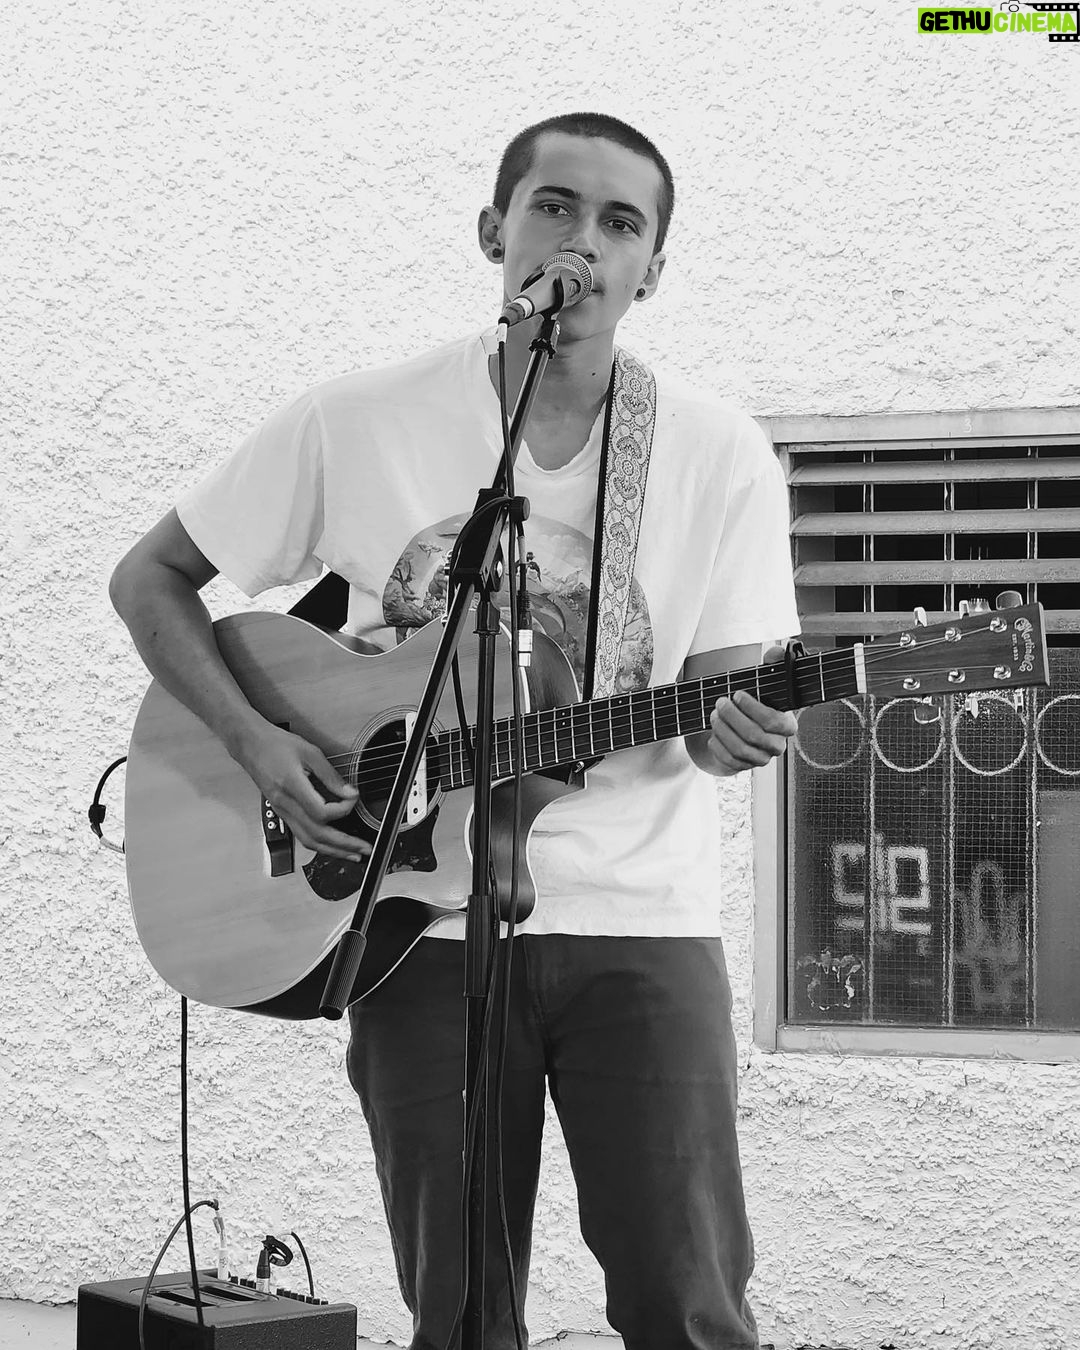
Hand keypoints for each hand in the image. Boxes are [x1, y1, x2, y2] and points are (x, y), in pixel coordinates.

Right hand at [239, 723, 367, 860]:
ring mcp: (282, 811)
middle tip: (364, 848)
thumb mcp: (310, 752)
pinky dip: (320, 843)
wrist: (251, 746)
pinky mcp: (282, 813)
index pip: (321, 812)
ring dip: (333, 850)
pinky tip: (332, 844)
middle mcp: (285, 804)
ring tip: (352, 854)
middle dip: (344, 845)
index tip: (353, 798)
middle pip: (316, 835)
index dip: (342, 809)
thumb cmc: (277, 745)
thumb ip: (331, 776)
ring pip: (308, 840)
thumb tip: (349, 793)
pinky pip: (301, 835)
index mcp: (291, 787)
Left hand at [704, 647, 798, 776]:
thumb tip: (777, 652)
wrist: (741, 726)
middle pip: (753, 735)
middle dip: (732, 717)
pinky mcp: (742, 767)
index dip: (754, 709)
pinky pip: (728, 759)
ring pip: (739, 748)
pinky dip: (717, 744)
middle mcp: (776, 746)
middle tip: (720, 702)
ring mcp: (759, 759)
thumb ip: (773, 665)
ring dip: (722, 729)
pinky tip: (713, 732)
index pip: (775, 722)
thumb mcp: (764, 682)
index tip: (738, 694)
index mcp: (787, 726)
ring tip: (714, 714)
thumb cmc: (755, 702)